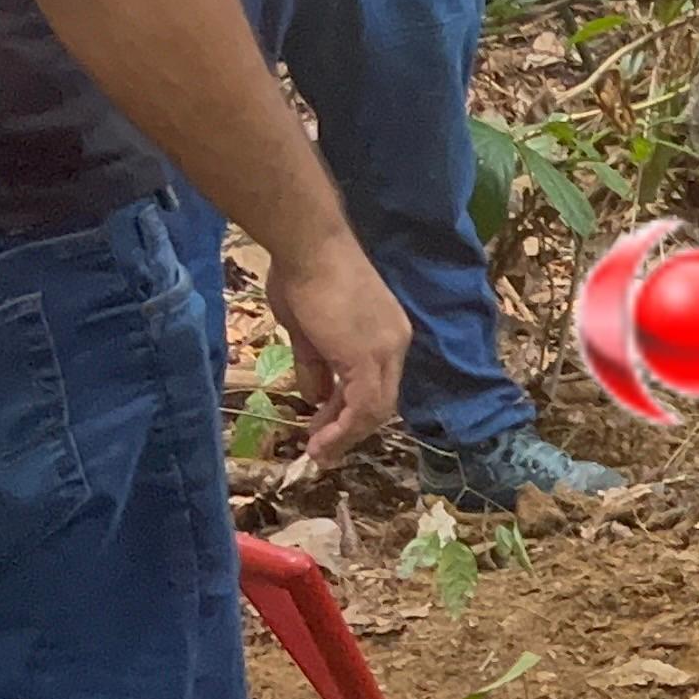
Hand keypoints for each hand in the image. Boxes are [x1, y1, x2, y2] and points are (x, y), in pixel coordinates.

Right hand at [259, 236, 409, 466]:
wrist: (308, 246)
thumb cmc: (303, 275)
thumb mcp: (307, 330)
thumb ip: (315, 366)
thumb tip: (315, 399)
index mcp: (386, 332)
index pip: (377, 382)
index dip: (351, 409)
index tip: (324, 425)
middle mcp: (395, 343)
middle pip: (381, 399)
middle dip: (349, 427)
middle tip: (321, 447)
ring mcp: (386, 350)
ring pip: (375, 409)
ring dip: (346, 434)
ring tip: (318, 452)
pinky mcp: (368, 358)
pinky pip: (363, 407)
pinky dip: (344, 429)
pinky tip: (322, 441)